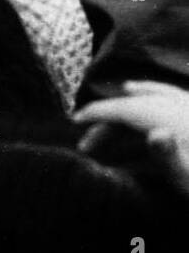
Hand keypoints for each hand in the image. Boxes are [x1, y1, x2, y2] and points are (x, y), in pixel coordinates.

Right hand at [75, 80, 188, 198]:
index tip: (75, 121)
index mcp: (177, 122)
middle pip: (141, 104)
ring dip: (137, 99)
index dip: (98, 114)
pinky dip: (163, 94)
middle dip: (112, 117)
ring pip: (163, 95)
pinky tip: (160, 96)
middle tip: (89, 143)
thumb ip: (171, 158)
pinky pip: (179, 97)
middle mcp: (187, 110)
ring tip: (121, 96)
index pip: (129, 110)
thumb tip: (153, 132)